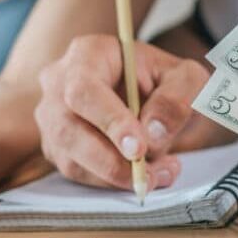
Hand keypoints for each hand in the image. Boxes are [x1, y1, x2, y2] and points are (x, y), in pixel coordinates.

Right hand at [35, 35, 233, 189]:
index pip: (84, 89)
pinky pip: (76, 174)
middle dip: (112, 161)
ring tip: (159, 174)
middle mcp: (59, 83)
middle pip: (69, 129)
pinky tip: (143, 175)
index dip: (109, 121)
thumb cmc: (162, 80)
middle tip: (150, 175)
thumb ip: (177, 98)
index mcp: (87, 54)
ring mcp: (52, 117)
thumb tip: (153, 134)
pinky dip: (111, 183)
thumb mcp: (185, 78)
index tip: (139, 148)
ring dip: (115, 176)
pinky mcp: (56, 147)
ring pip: (70, 158)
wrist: (150, 94)